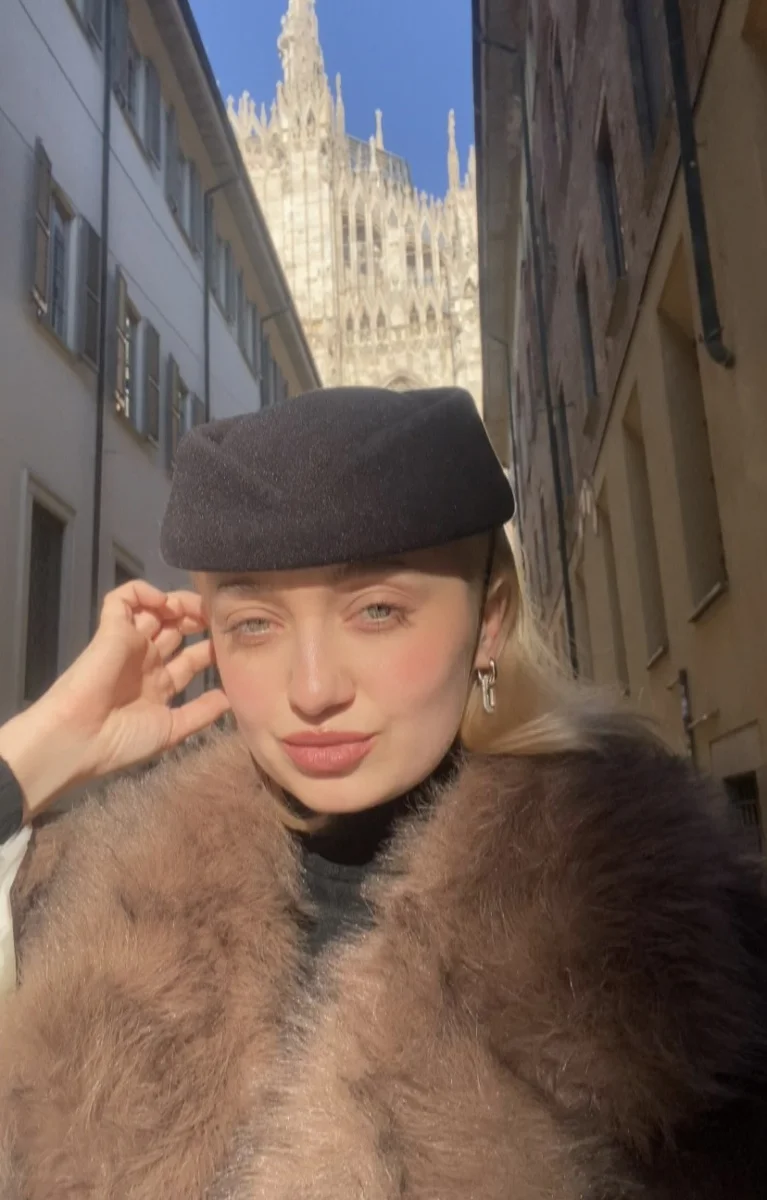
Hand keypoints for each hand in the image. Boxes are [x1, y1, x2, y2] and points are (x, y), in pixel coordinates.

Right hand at [0, 581, 230, 820]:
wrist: (80, 740)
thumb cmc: (123, 741)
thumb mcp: (172, 730)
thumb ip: (202, 712)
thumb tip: (232, 699)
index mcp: (160, 684)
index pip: (193, 657)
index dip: (212, 647)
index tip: (233, 643)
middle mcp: (146, 660)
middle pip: (178, 628)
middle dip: (199, 620)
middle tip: (218, 619)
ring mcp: (130, 643)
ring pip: (155, 609)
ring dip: (178, 603)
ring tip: (194, 609)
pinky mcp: (111, 629)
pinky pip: (122, 598)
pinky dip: (142, 592)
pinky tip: (162, 603)